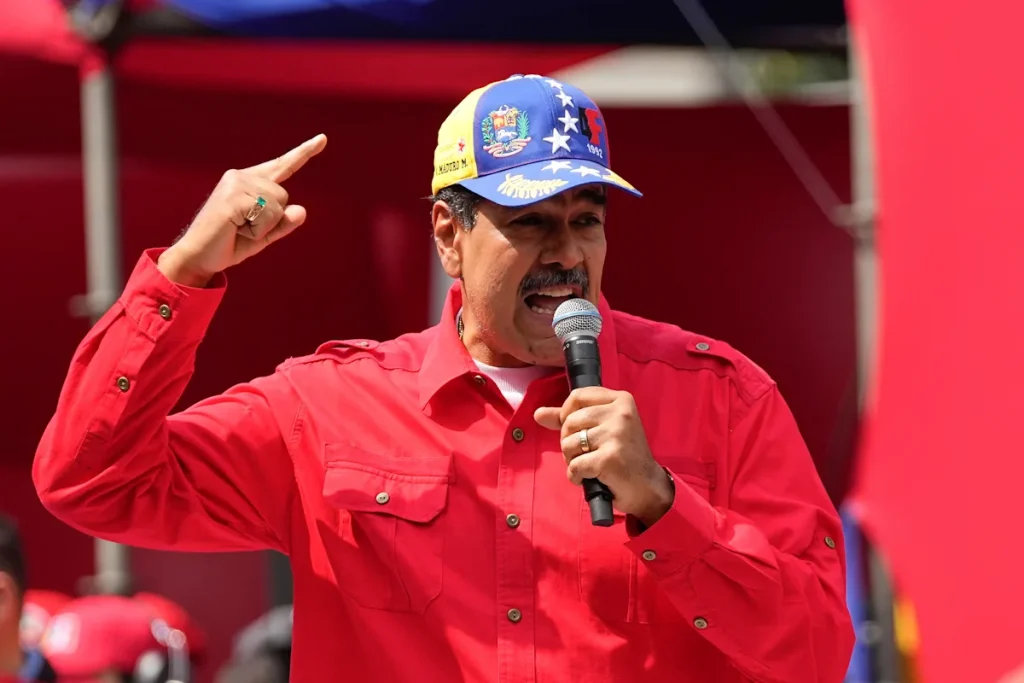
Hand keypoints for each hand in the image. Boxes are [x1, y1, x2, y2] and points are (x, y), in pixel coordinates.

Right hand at [158, 134, 327, 285]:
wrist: (198, 257)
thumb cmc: (228, 244)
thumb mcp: (263, 235)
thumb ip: (283, 223)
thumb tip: (302, 210)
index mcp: (248, 181)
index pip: (282, 165)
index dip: (304, 152)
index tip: (323, 138)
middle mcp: (241, 176)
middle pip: (284, 195)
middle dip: (272, 220)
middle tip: (244, 228)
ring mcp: (235, 184)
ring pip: (277, 206)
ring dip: (264, 226)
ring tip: (238, 229)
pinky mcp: (232, 197)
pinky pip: (267, 215)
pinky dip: (257, 231)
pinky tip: (236, 229)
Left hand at [534, 387, 673, 525]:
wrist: (648, 486)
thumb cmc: (623, 455)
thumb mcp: (601, 429)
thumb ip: (570, 418)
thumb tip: (538, 413)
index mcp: (620, 400)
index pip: (577, 396)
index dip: (566, 414)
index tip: (575, 430)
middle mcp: (620, 413)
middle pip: (569, 421)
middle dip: (568, 442)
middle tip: (585, 453)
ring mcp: (616, 435)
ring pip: (568, 444)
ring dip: (571, 460)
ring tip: (589, 465)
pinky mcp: (610, 458)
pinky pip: (574, 466)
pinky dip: (576, 476)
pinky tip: (589, 478)